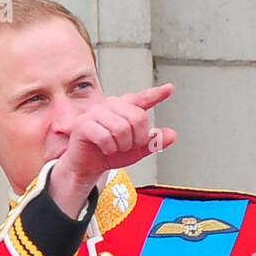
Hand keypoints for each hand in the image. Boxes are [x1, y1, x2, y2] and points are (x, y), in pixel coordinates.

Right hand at [48, 84, 176, 218]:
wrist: (86, 167)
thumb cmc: (108, 154)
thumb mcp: (136, 150)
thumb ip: (153, 142)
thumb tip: (171, 135)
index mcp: (124, 107)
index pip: (142, 99)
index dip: (156, 94)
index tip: (168, 89)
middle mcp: (110, 105)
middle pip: (137, 118)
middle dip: (136, 139)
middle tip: (126, 146)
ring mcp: (95, 112)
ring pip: (122, 128)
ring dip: (121, 145)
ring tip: (114, 147)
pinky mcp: (83, 124)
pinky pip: (105, 137)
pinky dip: (108, 148)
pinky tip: (104, 149)